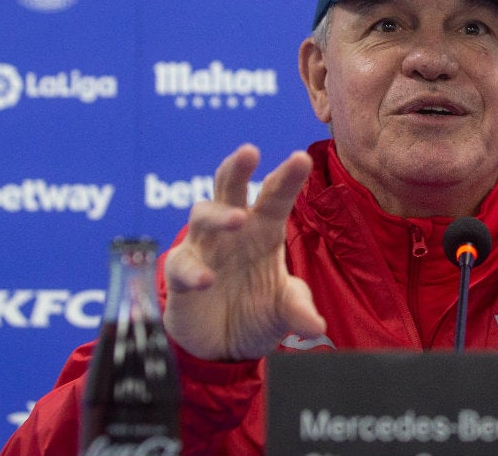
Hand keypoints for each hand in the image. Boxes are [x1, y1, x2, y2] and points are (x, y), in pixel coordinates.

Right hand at [162, 144, 325, 360]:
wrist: (223, 346)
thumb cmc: (256, 312)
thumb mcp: (283, 312)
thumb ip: (298, 310)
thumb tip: (317, 327)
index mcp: (265, 230)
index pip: (276, 197)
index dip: (288, 177)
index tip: (301, 158)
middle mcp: (234, 232)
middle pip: (232, 188)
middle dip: (238, 168)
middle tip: (249, 151)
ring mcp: (204, 249)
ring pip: (203, 216)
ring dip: (219, 215)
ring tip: (237, 219)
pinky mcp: (180, 273)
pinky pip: (182, 264)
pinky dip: (193, 269)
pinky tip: (206, 279)